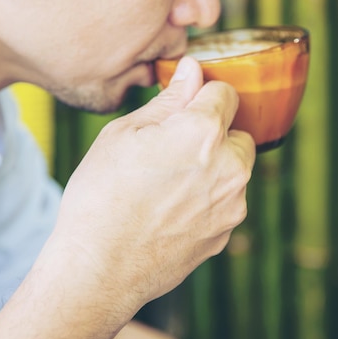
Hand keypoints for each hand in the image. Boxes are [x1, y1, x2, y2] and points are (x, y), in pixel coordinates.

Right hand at [56, 56, 255, 309]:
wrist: (99, 267)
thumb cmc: (101, 196)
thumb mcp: (124, 134)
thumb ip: (169, 100)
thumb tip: (193, 71)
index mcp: (203, 132)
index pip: (225, 92)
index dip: (203, 94)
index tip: (186, 105)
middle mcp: (229, 167)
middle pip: (238, 132)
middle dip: (214, 133)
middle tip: (172, 149)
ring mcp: (232, 204)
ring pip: (235, 169)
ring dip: (214, 167)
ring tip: (169, 184)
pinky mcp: (227, 233)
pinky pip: (227, 202)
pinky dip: (209, 199)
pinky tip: (172, 210)